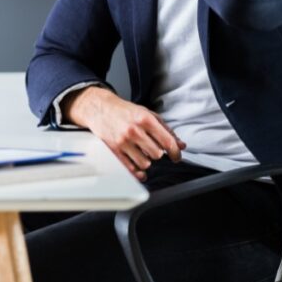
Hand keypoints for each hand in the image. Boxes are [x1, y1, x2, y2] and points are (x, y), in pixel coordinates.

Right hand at [63, 86, 185, 181]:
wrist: (100, 108)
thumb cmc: (125, 111)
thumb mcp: (148, 114)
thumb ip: (166, 130)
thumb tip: (181, 145)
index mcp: (145, 119)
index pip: (167, 142)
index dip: (175, 152)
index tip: (176, 157)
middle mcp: (134, 130)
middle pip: (157, 154)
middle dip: (157, 153)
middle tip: (153, 149)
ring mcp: (123, 141)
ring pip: (145, 163)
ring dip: (146, 161)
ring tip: (142, 153)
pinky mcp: (114, 150)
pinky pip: (130, 168)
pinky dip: (138, 172)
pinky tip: (140, 170)